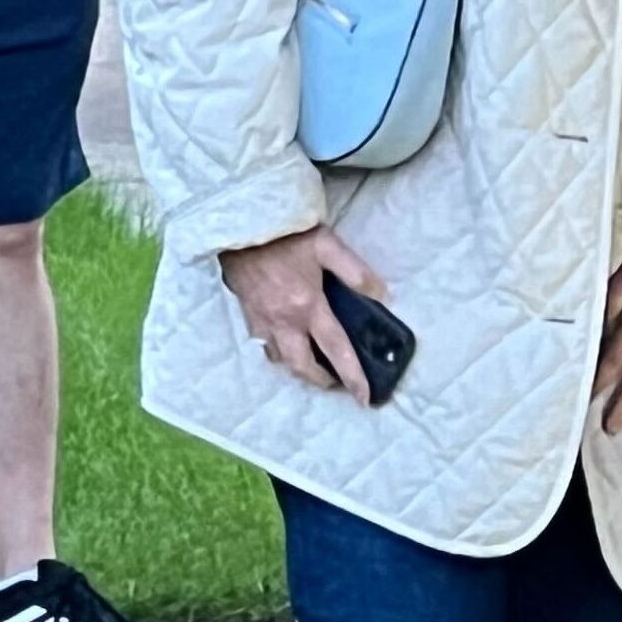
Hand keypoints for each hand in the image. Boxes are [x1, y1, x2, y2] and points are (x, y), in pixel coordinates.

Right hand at [220, 224, 387, 402]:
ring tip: (314, 362)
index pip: (336, 350)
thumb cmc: (285, 234)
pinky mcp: (247, 313)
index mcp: (307, 307)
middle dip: (322, 381)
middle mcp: (283, 321)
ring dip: (299, 366)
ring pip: (280, 359)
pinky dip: (278, 349)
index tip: (364, 398)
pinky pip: (263, 342)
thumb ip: (355, 272)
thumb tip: (381, 295)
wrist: (240, 223)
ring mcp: (262, 320)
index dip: (353, 377)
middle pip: (303, 367)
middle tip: (337, 382)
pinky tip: (287, 340)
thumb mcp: (328, 245)